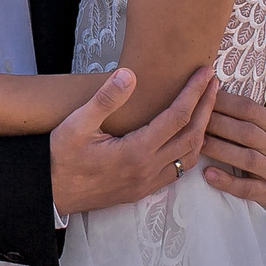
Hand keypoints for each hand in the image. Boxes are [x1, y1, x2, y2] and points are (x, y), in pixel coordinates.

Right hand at [51, 66, 216, 216]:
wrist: (50, 193)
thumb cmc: (61, 157)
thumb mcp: (76, 124)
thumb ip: (106, 99)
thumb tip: (130, 74)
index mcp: (136, 151)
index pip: (177, 116)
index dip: (195, 92)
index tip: (206, 73)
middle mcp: (148, 169)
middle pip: (192, 135)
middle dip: (207, 107)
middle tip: (215, 83)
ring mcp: (147, 183)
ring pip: (189, 156)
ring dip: (203, 129)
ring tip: (208, 106)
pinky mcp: (143, 190)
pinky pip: (178, 170)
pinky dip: (190, 150)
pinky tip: (189, 137)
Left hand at [202, 42, 265, 205]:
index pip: (249, 109)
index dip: (226, 101)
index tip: (203, 92)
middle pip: (244, 133)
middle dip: (216, 124)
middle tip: (189, 116)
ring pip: (243, 159)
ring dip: (218, 150)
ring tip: (194, 141)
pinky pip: (247, 188)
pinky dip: (228, 183)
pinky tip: (207, 175)